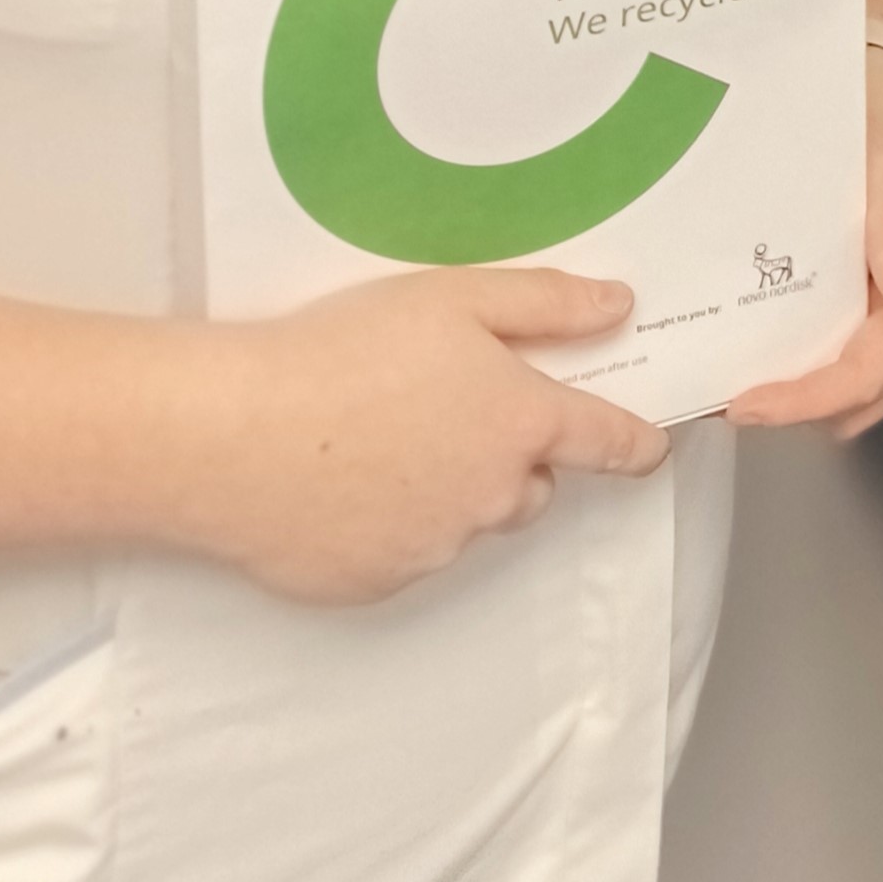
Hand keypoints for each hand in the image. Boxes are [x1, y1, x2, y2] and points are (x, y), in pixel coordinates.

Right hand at [170, 269, 666, 603]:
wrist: (234, 433)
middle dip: (511, 457)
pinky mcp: (377, 585)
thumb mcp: (456, 297)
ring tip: (381, 440)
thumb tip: (619, 305)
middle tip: (449, 411)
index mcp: (521, 422)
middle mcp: (492, 496)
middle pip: (530, 486)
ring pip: (468, 521)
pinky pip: (406, 554)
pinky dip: (391, 525)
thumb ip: (548, 303)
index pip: (605, 441)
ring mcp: (435, 548)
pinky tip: (342, 483)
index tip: (649, 449)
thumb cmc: (344, 350)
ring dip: (449, 490)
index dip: (633, 443)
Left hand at [729, 49, 882, 440]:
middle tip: (725, 403)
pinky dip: (805, 381)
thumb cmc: (874, 130)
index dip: (814, 397)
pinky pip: (841, 365)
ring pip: (853, 392)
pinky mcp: (866, 309)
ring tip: (735, 393)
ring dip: (803, 404)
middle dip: (800, 409)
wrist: (868, 98)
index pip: (873, 368)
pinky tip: (761, 368)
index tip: (746, 403)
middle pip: (862, 393)